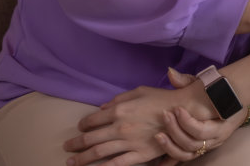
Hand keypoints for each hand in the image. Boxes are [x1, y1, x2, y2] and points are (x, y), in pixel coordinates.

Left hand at [63, 70, 214, 165]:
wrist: (183, 112)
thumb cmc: (161, 99)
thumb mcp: (138, 91)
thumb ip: (118, 99)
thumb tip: (102, 108)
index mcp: (119, 110)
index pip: (93, 120)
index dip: (83, 125)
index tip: (79, 127)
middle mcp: (120, 127)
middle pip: (91, 139)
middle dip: (76, 144)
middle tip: (66, 147)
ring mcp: (129, 143)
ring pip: (99, 153)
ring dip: (82, 159)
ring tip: (72, 162)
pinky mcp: (139, 155)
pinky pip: (118, 164)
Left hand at [154, 70, 243, 162]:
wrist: (233, 100)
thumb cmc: (217, 91)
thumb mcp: (206, 84)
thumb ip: (187, 80)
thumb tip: (170, 72)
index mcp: (220, 124)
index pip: (201, 130)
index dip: (186, 122)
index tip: (176, 109)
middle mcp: (215, 139)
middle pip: (193, 144)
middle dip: (176, 131)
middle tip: (166, 116)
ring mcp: (207, 145)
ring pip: (188, 154)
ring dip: (171, 147)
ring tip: (159, 136)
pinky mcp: (200, 149)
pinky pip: (186, 158)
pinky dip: (172, 160)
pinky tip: (159, 163)